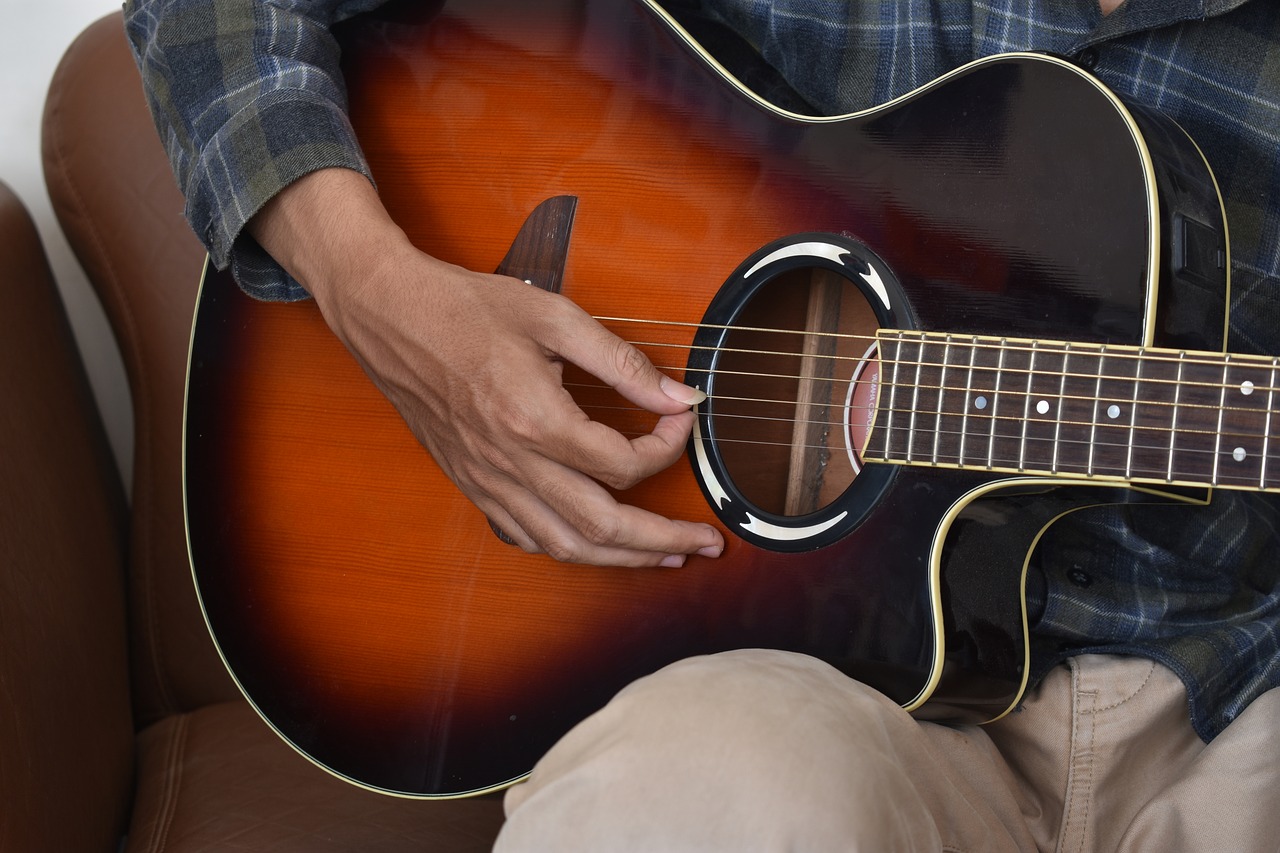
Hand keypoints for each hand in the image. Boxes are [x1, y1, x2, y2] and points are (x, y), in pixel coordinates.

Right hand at [249, 169, 724, 566]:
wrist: (389, 315)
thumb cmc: (465, 308)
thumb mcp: (553, 317)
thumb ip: (621, 362)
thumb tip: (677, 395)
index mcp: (534, 419)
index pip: (623, 463)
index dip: (667, 447)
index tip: (679, 420)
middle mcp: (510, 462)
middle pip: (602, 527)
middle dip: (664, 540)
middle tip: (707, 542)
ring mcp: (487, 481)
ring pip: (564, 546)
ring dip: (622, 559)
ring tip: (664, 557)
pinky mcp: (471, 484)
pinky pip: (525, 537)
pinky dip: (567, 549)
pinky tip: (594, 543)